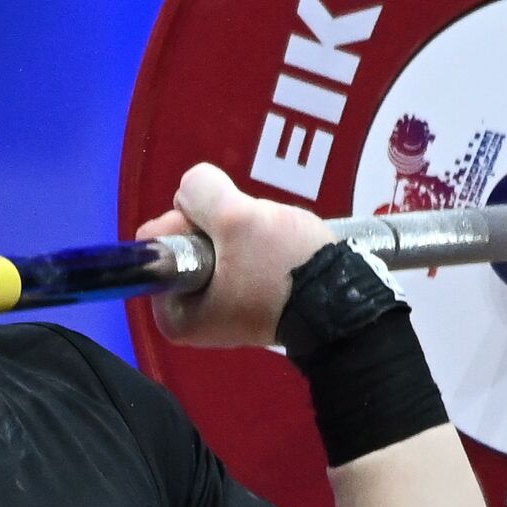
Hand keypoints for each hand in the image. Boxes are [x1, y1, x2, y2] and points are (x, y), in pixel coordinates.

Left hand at [135, 163, 334, 347]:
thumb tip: (190, 189)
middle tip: (253, 236)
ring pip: (212, 241)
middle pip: (184, 237)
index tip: (225, 231)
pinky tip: (275, 248)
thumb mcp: (238, 219)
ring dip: (240, 231)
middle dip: (219, 226)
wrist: (349, 301)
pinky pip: (235, 251)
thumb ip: (200, 192)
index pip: (157, 240)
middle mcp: (188, 316)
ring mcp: (218, 307)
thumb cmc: (289, 270)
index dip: (190, 220)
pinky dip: (253, 242)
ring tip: (270, 242)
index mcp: (172, 315)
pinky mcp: (246, 296)